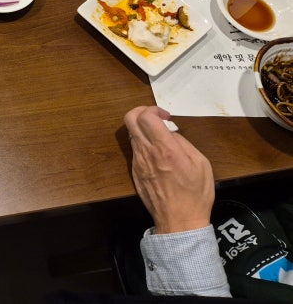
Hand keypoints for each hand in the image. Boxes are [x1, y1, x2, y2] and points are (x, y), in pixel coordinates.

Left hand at [125, 106, 214, 233]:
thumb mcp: (201, 164)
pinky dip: (144, 144)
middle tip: (156, 118)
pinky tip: (158, 155)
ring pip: (132, 134)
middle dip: (141, 111)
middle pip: (130, 119)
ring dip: (143, 129)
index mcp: (165, 149)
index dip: (154, 109)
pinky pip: (135, 150)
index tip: (167, 117)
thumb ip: (183, 143)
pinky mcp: (134, 172)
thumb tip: (171, 133)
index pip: (146, 116)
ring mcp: (137, 162)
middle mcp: (147, 152)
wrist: (179, 221)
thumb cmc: (195, 194)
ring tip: (160, 138)